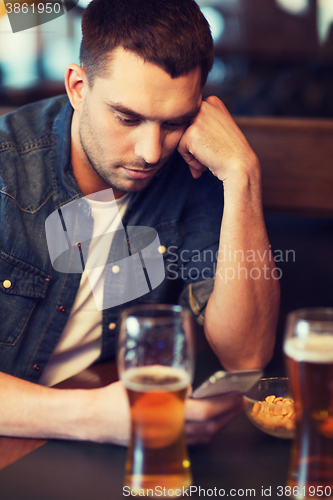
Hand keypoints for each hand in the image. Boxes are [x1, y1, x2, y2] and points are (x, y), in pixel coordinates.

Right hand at [90, 383, 243, 445]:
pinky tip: (210, 422)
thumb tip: (189, 382)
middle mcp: (169, 432)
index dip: (224, 404)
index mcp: (165, 414)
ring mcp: (166, 441)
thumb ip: (167, 381)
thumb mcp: (140, 379)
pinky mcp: (163, 445)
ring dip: (220, 424)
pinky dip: (207, 432)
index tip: (236, 393)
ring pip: (202, 437)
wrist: (95, 420)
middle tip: (240, 400)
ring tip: (230, 409)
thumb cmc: (115, 398)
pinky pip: (192, 441)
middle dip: (228, 414)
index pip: (204, 412)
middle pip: (209, 427)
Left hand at [177, 96, 258, 180]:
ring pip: (182, 137)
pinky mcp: (190, 133)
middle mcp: (204, 105)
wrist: (240, 165)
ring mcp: (197, 119)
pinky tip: (202, 165)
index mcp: (212, 102)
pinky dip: (189, 160)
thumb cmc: (231, 152)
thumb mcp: (218, 128)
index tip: (209, 148)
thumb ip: (202, 124)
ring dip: (191, 154)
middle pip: (185, 127)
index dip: (198, 137)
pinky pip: (180, 148)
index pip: (192, 119)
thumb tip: (179, 128)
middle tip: (204, 160)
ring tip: (203, 164)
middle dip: (192, 146)